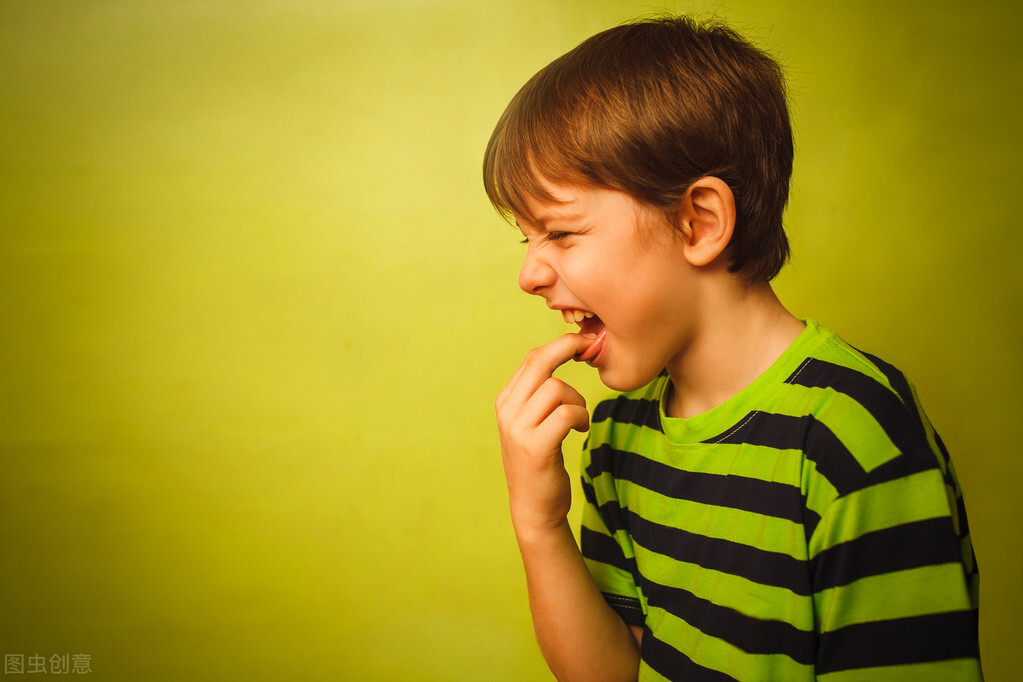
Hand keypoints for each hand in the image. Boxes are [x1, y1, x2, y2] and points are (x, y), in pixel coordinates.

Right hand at [496, 333, 592, 534]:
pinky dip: (581, 417)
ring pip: (557, 389)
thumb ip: (539, 394)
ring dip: (578, 402)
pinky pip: (567, 414)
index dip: (559, 344)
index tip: (583, 341)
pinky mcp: (536, 447)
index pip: (531, 359)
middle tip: (591, 347)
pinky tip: (580, 429)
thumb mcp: (531, 423)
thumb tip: (562, 353)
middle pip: (541, 363)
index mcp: (506, 402)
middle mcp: (507, 412)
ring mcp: (519, 430)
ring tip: (578, 420)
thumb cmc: (540, 462)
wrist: (534, 507)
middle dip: (569, 349)